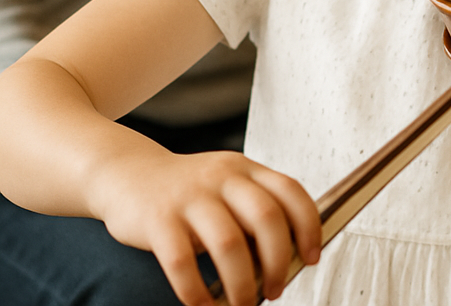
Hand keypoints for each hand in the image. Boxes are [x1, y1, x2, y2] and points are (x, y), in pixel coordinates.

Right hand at [91, 148, 320, 305]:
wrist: (129, 174)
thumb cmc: (189, 191)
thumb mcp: (227, 186)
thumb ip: (255, 210)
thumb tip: (287, 257)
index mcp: (246, 168)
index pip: (290, 191)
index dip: (308, 225)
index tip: (312, 257)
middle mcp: (223, 177)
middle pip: (266, 218)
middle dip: (278, 262)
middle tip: (275, 290)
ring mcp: (190, 196)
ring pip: (229, 243)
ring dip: (241, 283)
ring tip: (242, 303)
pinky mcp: (158, 220)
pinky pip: (182, 263)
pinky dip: (197, 291)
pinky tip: (203, 304)